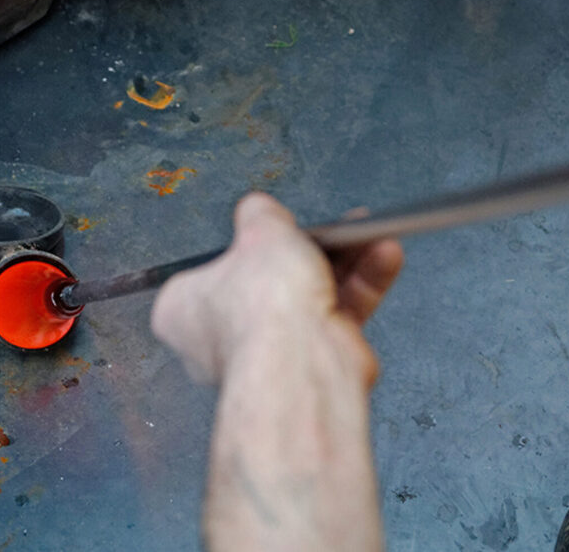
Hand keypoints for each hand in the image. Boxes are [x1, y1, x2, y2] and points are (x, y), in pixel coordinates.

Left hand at [151, 192, 403, 386]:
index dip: (245, 246)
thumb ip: (259, 214)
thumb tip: (259, 208)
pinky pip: (338, 314)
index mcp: (184, 310)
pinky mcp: (312, 361)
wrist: (303, 360)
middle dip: (309, 250)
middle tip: (329, 228)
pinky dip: (363, 286)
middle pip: (270, 280)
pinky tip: (384, 257)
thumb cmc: (262, 305)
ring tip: (368, 233)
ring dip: (347, 262)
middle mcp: (221, 338)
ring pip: (310, 295)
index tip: (271, 228)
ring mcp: (269, 353)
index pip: (210, 271)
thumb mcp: (260, 231)